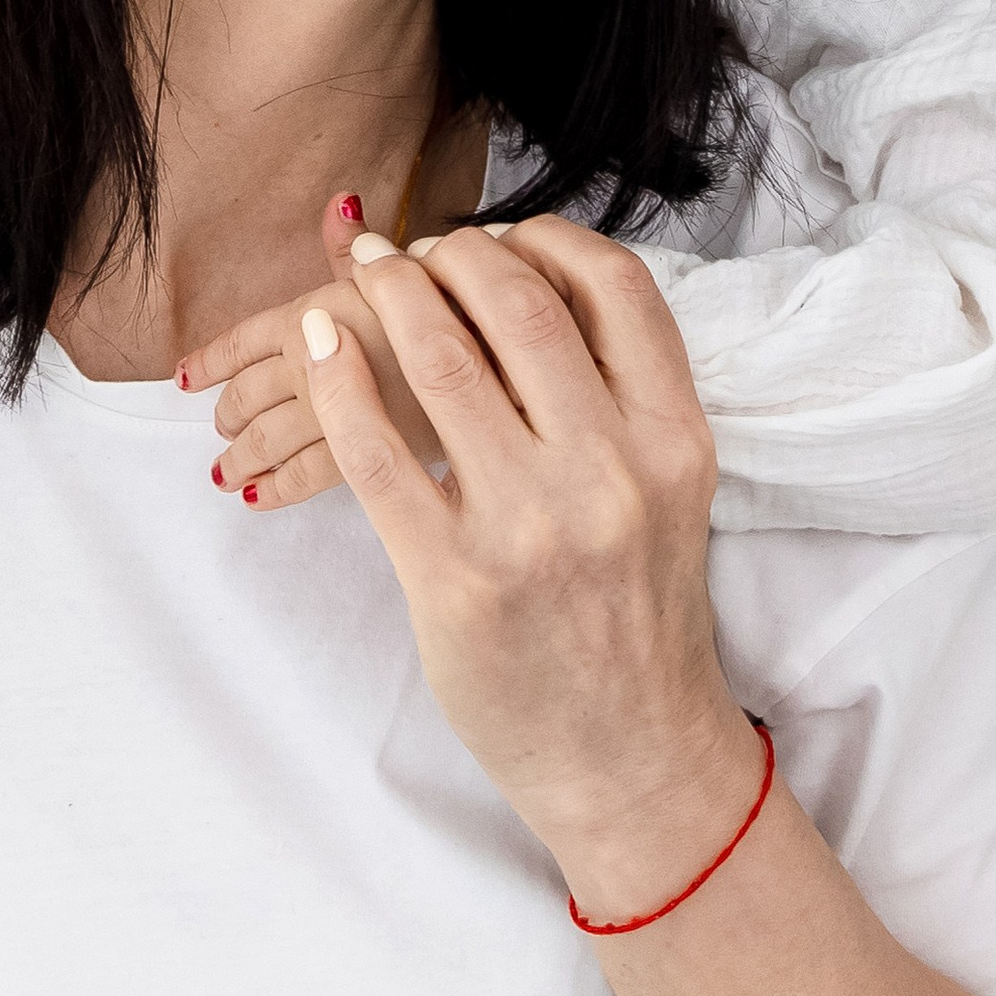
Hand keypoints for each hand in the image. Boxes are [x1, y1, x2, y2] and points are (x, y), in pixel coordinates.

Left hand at [184, 196, 437, 503]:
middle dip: (229, 414)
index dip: (210, 361)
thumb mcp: (403, 265)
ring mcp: (333, 408)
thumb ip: (356, 247)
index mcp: (316, 308)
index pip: (243, 340)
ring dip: (240, 458)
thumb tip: (339, 201)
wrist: (502, 352)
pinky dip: (272, 489)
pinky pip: (301, 476)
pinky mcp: (361, 452)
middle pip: (248, 395)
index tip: (187, 377)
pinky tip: (255, 497)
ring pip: (265, 440)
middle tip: (222, 429)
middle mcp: (313, 358)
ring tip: (225, 471)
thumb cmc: (457, 300)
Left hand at [290, 218, 752, 914]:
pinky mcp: (453, 577)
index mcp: (675, 440)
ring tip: (363, 280)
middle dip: (451, 255)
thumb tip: (522, 284)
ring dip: (388, 297)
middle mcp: (611, 472)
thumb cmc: (638, 617)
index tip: (496, 238)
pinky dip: (336, 380)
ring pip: (439, 360)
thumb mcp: (666, 491)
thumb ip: (616, 396)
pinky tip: (320, 346)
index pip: (614, 285)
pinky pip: (374, 450)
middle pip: (516, 304)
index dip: (541, 238)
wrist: (634, 757)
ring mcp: (530, 526)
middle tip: (414, 253)